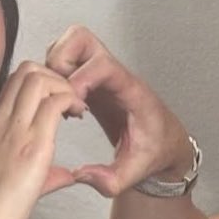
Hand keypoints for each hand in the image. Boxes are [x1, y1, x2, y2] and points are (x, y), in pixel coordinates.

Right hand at [0, 61, 85, 218]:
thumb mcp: (10, 181)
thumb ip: (40, 171)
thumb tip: (66, 175)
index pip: (15, 81)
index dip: (42, 81)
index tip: (58, 102)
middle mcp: (1, 122)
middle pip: (27, 70)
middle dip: (56, 76)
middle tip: (70, 100)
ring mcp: (15, 131)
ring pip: (40, 78)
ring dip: (65, 86)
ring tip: (75, 108)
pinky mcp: (32, 145)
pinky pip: (55, 102)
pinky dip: (72, 100)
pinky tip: (78, 116)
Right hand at [46, 25, 191, 196]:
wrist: (163, 144)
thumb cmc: (153, 152)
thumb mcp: (135, 173)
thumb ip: (111, 180)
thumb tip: (82, 175)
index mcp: (132, 91)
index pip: (104, 64)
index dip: (81, 78)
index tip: (74, 104)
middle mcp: (116, 74)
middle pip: (82, 39)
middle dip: (61, 61)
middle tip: (58, 94)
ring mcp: (103, 73)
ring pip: (71, 43)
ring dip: (55, 64)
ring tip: (59, 98)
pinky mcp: (92, 78)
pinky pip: (67, 58)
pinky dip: (55, 72)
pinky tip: (63, 102)